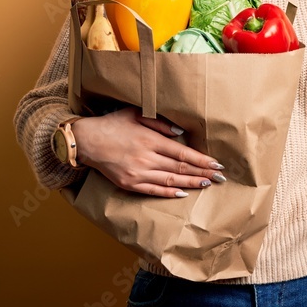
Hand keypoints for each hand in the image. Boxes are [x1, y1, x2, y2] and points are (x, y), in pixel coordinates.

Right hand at [72, 106, 225, 196]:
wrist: (86, 141)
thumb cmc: (112, 124)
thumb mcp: (136, 114)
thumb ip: (159, 123)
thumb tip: (180, 133)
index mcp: (150, 139)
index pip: (183, 152)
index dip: (201, 159)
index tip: (216, 163)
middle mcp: (146, 157)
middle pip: (180, 167)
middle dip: (202, 172)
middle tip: (220, 177)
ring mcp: (137, 173)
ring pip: (170, 180)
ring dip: (190, 183)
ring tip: (207, 184)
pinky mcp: (129, 184)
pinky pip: (153, 190)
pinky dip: (169, 192)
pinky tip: (182, 193)